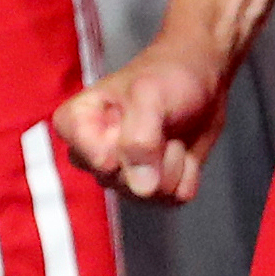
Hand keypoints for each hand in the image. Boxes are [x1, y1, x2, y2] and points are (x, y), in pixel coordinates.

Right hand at [56, 27, 236, 201]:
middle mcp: (92, 154)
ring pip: (151, 195)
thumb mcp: (149, 96)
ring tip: (169, 133)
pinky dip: (187, 173)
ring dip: (172, 164)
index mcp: (75, 125)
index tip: (130, 117)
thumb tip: (141, 188)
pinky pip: (174, 198)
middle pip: (123, 183)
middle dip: (153, 156)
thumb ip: (139, 140)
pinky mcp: (152, 186)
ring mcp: (122, 174)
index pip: (98, 160)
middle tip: (157, 122)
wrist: (199, 81)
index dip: (125, 145)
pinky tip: (180, 149)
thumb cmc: (165, 77)